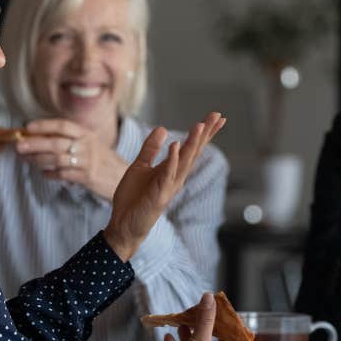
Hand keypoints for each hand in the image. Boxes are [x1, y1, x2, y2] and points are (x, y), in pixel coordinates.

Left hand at [20, 118, 127, 200]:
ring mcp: (88, 162)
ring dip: (38, 160)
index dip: (44, 125)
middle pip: (56, 143)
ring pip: (57, 159)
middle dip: (35, 144)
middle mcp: (88, 145)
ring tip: (26, 160)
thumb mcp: (91, 144)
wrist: (122, 177)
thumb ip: (71, 140)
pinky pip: (63, 174)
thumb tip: (41, 137)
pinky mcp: (88, 177)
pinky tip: (44, 173)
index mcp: (87, 134)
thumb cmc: (102, 160)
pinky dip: (51, 174)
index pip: (63, 126)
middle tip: (19, 146)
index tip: (28, 127)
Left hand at [103, 112, 224, 260]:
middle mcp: (175, 177)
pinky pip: (167, 174)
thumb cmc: (133, 198)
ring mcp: (169, 186)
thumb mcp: (140, 166)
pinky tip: (175, 145)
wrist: (123, 224)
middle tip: (217, 116)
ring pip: (184, 161)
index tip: (217, 117)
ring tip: (200, 125)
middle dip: (205, 134)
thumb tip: (162, 128)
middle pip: (194, 152)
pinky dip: (172, 160)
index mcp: (172, 170)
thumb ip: (151, 149)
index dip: (204, 133)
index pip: (191, 148)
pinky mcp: (158, 195)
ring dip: (192, 144)